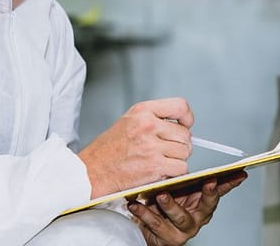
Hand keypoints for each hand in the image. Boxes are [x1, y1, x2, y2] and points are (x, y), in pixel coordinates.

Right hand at [79, 98, 194, 197]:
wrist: (92, 171)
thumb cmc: (108, 149)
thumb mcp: (128, 121)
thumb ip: (153, 119)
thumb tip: (181, 126)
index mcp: (143, 111)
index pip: (180, 106)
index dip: (187, 117)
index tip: (186, 124)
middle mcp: (149, 126)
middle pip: (185, 134)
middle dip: (180, 144)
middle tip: (168, 150)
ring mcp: (152, 146)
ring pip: (185, 152)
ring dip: (178, 160)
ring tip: (162, 161)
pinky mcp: (155, 166)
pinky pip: (181, 168)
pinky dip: (175, 173)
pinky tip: (161, 172)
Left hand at [128, 172, 246, 245]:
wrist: (146, 230)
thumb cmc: (162, 205)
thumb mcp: (176, 188)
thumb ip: (183, 177)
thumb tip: (182, 150)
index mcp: (202, 203)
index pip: (221, 190)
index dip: (230, 182)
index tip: (239, 173)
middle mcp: (198, 217)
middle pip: (208, 205)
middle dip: (210, 193)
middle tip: (210, 181)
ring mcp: (185, 229)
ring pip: (181, 217)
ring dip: (172, 204)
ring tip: (161, 194)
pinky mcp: (169, 239)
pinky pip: (157, 224)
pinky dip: (145, 213)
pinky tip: (136, 204)